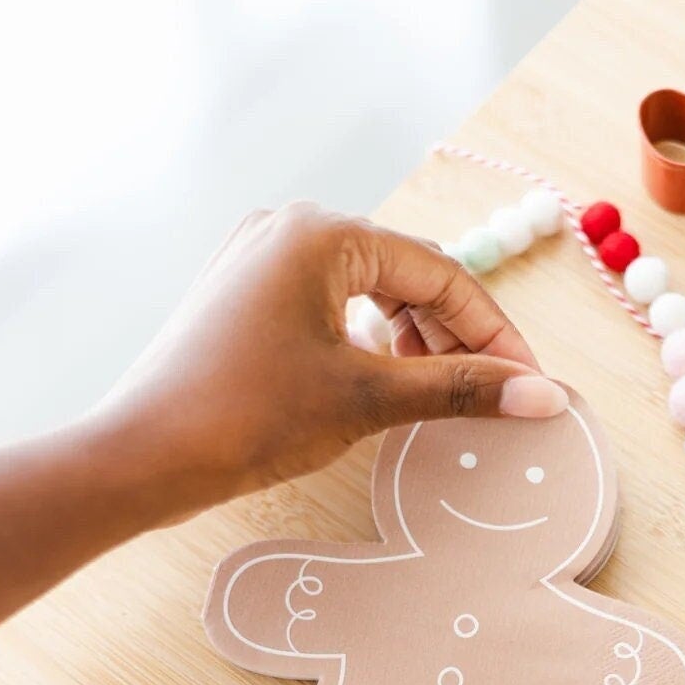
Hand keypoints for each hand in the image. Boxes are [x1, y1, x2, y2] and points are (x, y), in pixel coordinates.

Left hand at [94, 203, 566, 519]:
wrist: (142, 456)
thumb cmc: (245, 418)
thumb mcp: (367, 400)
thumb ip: (459, 388)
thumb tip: (541, 395)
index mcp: (324, 233)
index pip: (441, 274)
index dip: (494, 333)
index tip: (529, 383)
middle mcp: (290, 228)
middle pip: (406, 274)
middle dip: (455, 336)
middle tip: (493, 395)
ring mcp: (260, 258)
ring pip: (368, 290)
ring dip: (414, 339)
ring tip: (440, 393)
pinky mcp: (242, 294)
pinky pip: (328, 304)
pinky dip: (367, 340)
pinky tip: (382, 381)